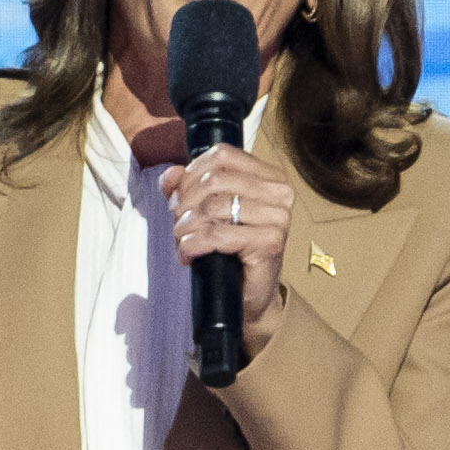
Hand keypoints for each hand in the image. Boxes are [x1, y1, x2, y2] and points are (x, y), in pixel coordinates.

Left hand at [161, 145, 293, 359]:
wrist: (250, 295)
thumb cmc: (230, 251)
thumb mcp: (204, 212)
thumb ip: (186, 188)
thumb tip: (170, 175)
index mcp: (268, 176)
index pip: (222, 155)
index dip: (191, 173)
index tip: (179, 197)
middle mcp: (279, 192)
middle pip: (214, 179)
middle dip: (185, 202)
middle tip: (178, 224)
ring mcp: (278, 217)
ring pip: (213, 206)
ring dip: (186, 226)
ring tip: (183, 240)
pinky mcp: (270, 242)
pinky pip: (217, 234)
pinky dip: (193, 244)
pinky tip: (188, 254)